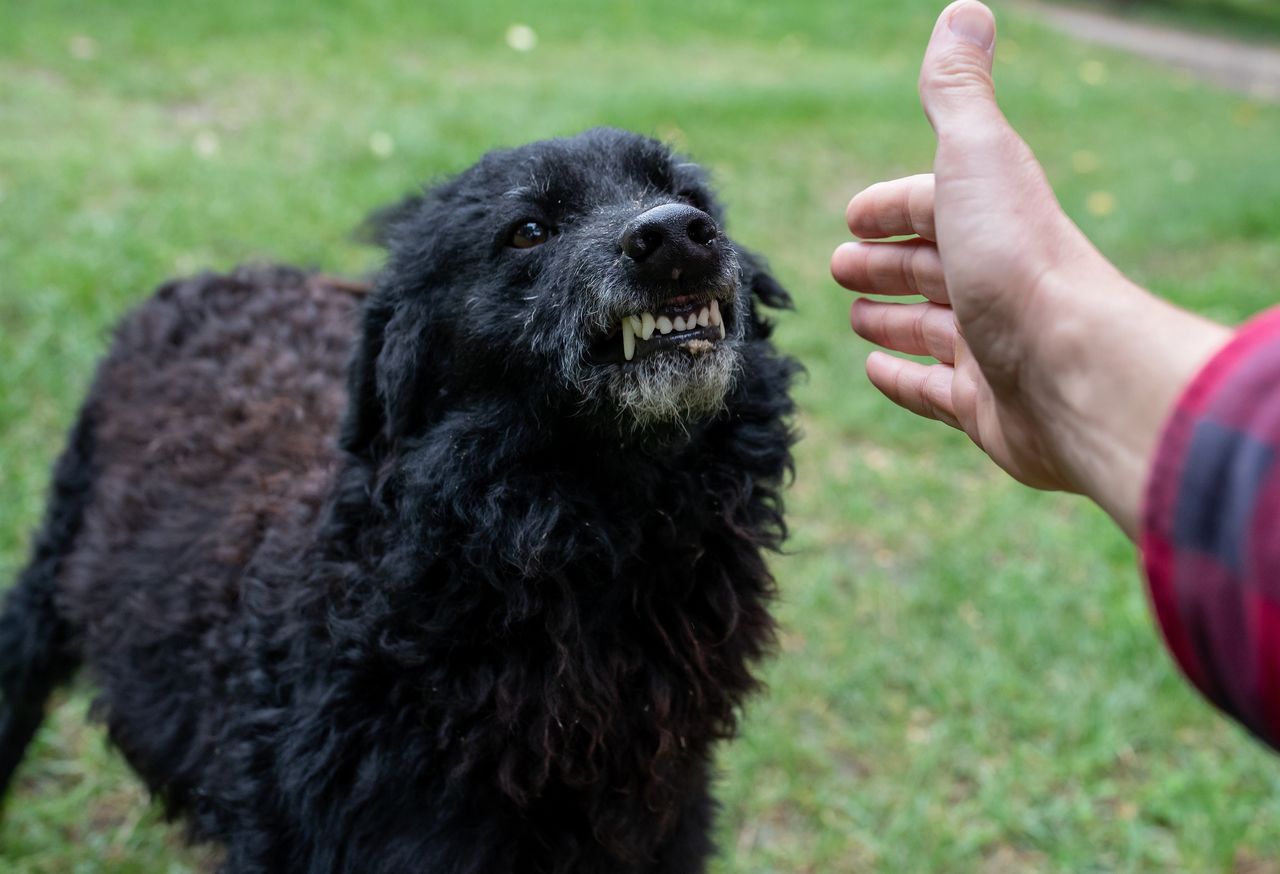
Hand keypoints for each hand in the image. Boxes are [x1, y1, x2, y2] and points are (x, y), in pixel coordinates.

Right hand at [830, 0, 1228, 538]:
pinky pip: (933, 391)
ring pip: (929, 329)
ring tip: (856, 317)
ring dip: (891, 319)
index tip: (853, 217)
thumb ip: (956, 94)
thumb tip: (963, 14)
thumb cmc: (1021, 262)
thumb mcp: (976, 159)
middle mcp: (993, 280)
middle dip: (883, 263)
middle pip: (929, 266)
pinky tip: (875, 371)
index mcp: (990, 220)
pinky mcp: (983, 407)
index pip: (930, 204)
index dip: (889, 207)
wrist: (1076, 372)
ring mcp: (989, 347)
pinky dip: (902, 378)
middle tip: (842, 267)